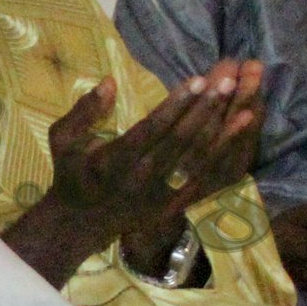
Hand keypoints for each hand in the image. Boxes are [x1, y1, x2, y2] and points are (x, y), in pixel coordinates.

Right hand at [4, 64, 263, 288]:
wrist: (78, 224)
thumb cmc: (71, 173)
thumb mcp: (62, 138)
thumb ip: (84, 110)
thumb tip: (109, 81)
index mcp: (114, 160)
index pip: (152, 129)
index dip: (176, 105)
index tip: (198, 81)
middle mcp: (140, 178)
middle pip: (180, 141)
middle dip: (205, 111)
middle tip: (228, 83)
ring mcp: (159, 195)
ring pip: (195, 161)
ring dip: (221, 134)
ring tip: (244, 108)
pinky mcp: (171, 206)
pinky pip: (201, 182)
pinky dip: (221, 161)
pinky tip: (236, 143)